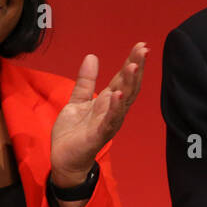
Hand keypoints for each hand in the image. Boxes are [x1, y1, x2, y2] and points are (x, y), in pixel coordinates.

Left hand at [50, 44, 148, 184]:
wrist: (64, 159)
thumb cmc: (74, 133)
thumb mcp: (78, 101)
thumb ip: (86, 81)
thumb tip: (92, 57)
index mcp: (108, 102)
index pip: (123, 79)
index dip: (132, 62)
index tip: (140, 46)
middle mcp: (113, 111)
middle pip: (128, 86)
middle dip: (136, 68)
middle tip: (143, 50)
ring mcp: (108, 123)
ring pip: (123, 102)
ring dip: (128, 84)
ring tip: (133, 67)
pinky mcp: (98, 135)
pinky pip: (109, 121)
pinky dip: (114, 108)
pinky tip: (117, 95)